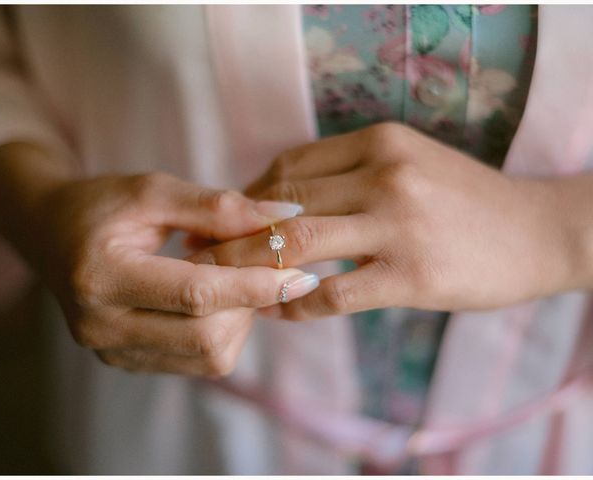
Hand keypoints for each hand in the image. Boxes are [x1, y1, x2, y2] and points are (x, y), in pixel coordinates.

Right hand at [0, 143, 316, 374]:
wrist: (50, 234)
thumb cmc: (101, 205)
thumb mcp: (153, 190)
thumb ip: (218, 205)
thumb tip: (284, 214)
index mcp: (101, 277)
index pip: (196, 294)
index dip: (254, 284)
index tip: (300, 273)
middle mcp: (101, 327)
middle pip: (207, 337)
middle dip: (249, 305)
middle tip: (262, 270)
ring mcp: (112, 353)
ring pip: (208, 356)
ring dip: (238, 319)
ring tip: (230, 280)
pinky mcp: (126, 363)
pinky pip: (195, 361)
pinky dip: (220, 331)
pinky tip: (214, 300)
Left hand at [190, 123, 582, 319]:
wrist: (536, 231)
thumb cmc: (462, 200)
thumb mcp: (406, 163)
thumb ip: (346, 174)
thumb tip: (275, 202)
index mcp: (378, 142)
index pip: (287, 168)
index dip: (245, 198)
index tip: (223, 222)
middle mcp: (384, 175)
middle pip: (282, 203)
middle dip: (233, 233)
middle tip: (203, 255)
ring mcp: (398, 226)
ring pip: (298, 245)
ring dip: (252, 268)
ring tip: (227, 286)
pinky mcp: (412, 277)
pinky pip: (334, 293)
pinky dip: (297, 304)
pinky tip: (281, 309)